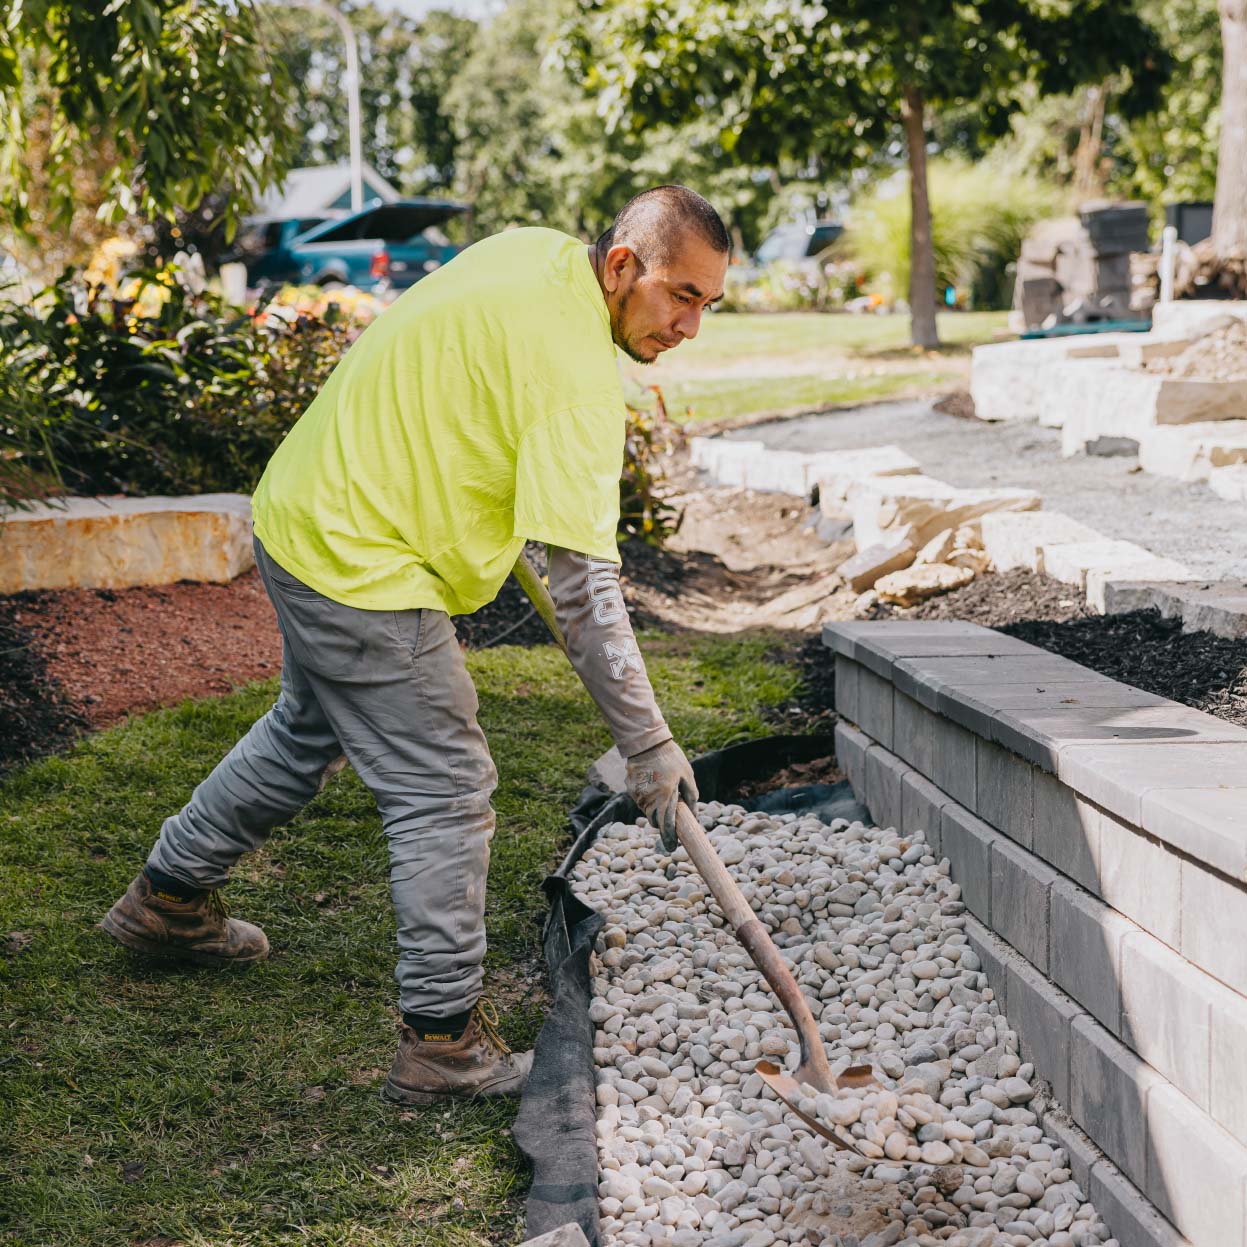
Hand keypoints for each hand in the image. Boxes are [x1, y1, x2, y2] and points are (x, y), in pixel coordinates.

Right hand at [625, 738, 698, 853]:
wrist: (647, 742)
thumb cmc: (671, 757)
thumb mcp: (687, 775)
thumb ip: (691, 796)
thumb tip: (694, 815)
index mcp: (666, 795)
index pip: (666, 825)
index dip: (669, 838)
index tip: (672, 847)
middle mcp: (649, 798)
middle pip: (654, 821)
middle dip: (662, 823)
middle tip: (670, 816)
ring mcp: (637, 793)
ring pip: (646, 811)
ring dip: (654, 810)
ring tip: (662, 794)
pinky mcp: (629, 788)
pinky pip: (639, 799)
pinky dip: (647, 798)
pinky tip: (652, 784)